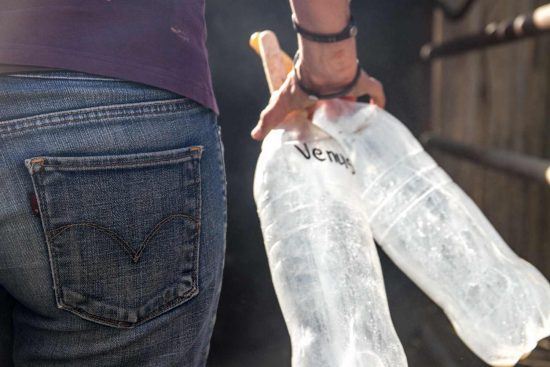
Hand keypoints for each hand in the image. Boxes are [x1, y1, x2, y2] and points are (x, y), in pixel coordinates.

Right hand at [251, 59, 384, 140]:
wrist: (323, 68)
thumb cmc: (302, 84)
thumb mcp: (281, 105)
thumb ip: (269, 120)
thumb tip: (255, 136)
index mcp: (313, 96)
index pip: (314, 112)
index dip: (315, 123)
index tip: (316, 136)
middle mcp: (330, 92)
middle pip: (334, 109)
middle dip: (334, 121)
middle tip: (336, 139)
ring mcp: (347, 87)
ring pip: (352, 102)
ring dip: (353, 114)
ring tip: (354, 133)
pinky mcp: (361, 82)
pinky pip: (374, 91)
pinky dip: (377, 100)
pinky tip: (376, 111)